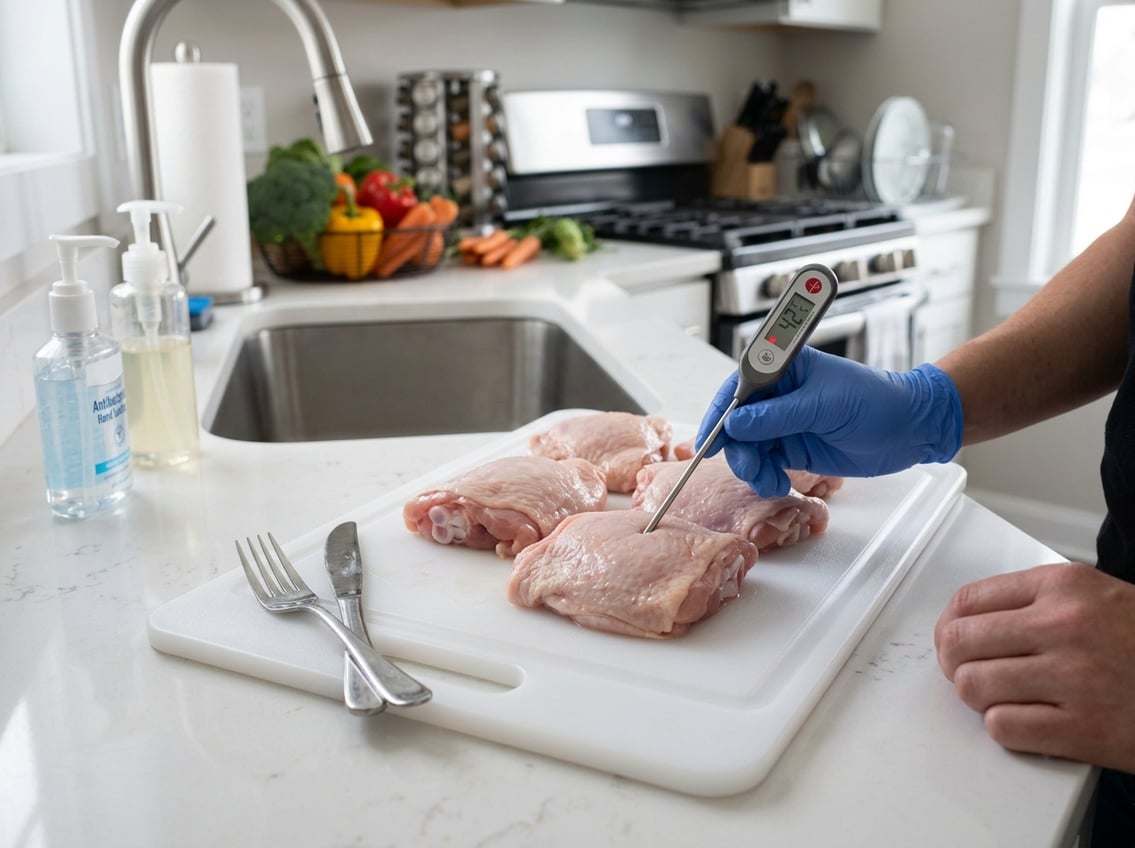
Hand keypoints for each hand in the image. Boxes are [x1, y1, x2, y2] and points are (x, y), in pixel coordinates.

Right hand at [694, 347, 962, 496]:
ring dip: (751, 467)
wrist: (909, 429)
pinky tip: (778, 484)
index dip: (721, 411)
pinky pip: (764, 463)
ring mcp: (784, 422)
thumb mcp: (824, 406)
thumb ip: (778, 416)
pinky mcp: (792, 446)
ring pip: (747, 446)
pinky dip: (764, 476)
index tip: (712, 438)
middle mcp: (778, 394)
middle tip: (749, 468)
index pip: (739, 385)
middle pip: (737, 421)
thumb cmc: (876, 401)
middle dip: (737, 447)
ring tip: (768, 481)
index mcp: (784, 368)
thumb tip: (736, 424)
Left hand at [935, 563, 1134, 771]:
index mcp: (1063, 586)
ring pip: (974, 686)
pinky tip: (1027, 720)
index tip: (953, 639)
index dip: (950, 626)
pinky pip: (1003, 727)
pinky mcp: (1084, 729)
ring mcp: (1073, 678)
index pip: (968, 600)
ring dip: (979, 696)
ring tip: (1003, 696)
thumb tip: (969, 620)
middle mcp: (1064, 626)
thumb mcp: (1096, 596)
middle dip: (955, 662)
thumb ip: (1035, 601)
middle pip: (960, 643)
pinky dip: (1005, 727)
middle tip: (966, 671)